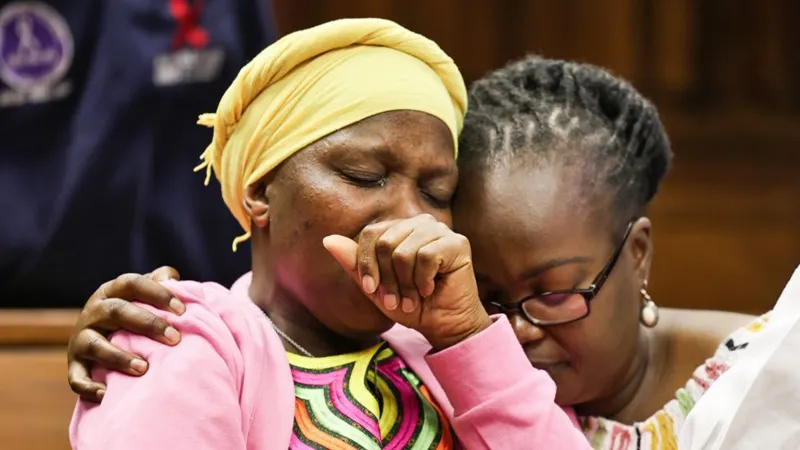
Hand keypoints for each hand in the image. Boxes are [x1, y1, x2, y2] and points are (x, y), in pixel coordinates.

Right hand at [67, 267, 182, 401]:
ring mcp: (80, 338)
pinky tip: (107, 394)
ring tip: (144, 368)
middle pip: (117, 311)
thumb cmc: (132, 315)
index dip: (157, 293)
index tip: (182, 310)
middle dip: (148, 324)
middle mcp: (93, 312)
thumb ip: (158, 282)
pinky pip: (76, 377)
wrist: (97, 342)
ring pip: (96, 345)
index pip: (132, 284)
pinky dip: (89, 386)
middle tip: (175, 338)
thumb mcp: (142, 296)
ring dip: (119, 357)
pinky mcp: (74, 365)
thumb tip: (173, 278)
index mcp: (111, 292)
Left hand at [323, 214, 490, 349]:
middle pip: (386, 242)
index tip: (370, 290)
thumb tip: (327, 240)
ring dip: (405, 284)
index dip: (366, 264)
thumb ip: (355, 263)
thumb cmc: (411, 305)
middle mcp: (420, 223)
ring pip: (404, 252)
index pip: (371, 234)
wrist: (443, 325)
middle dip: (387, 279)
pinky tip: (430, 289)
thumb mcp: (375, 286)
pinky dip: (422, 281)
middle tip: (396, 299)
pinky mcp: (457, 243)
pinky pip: (426, 256)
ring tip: (413, 297)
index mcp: (400, 228)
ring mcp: (440, 231)